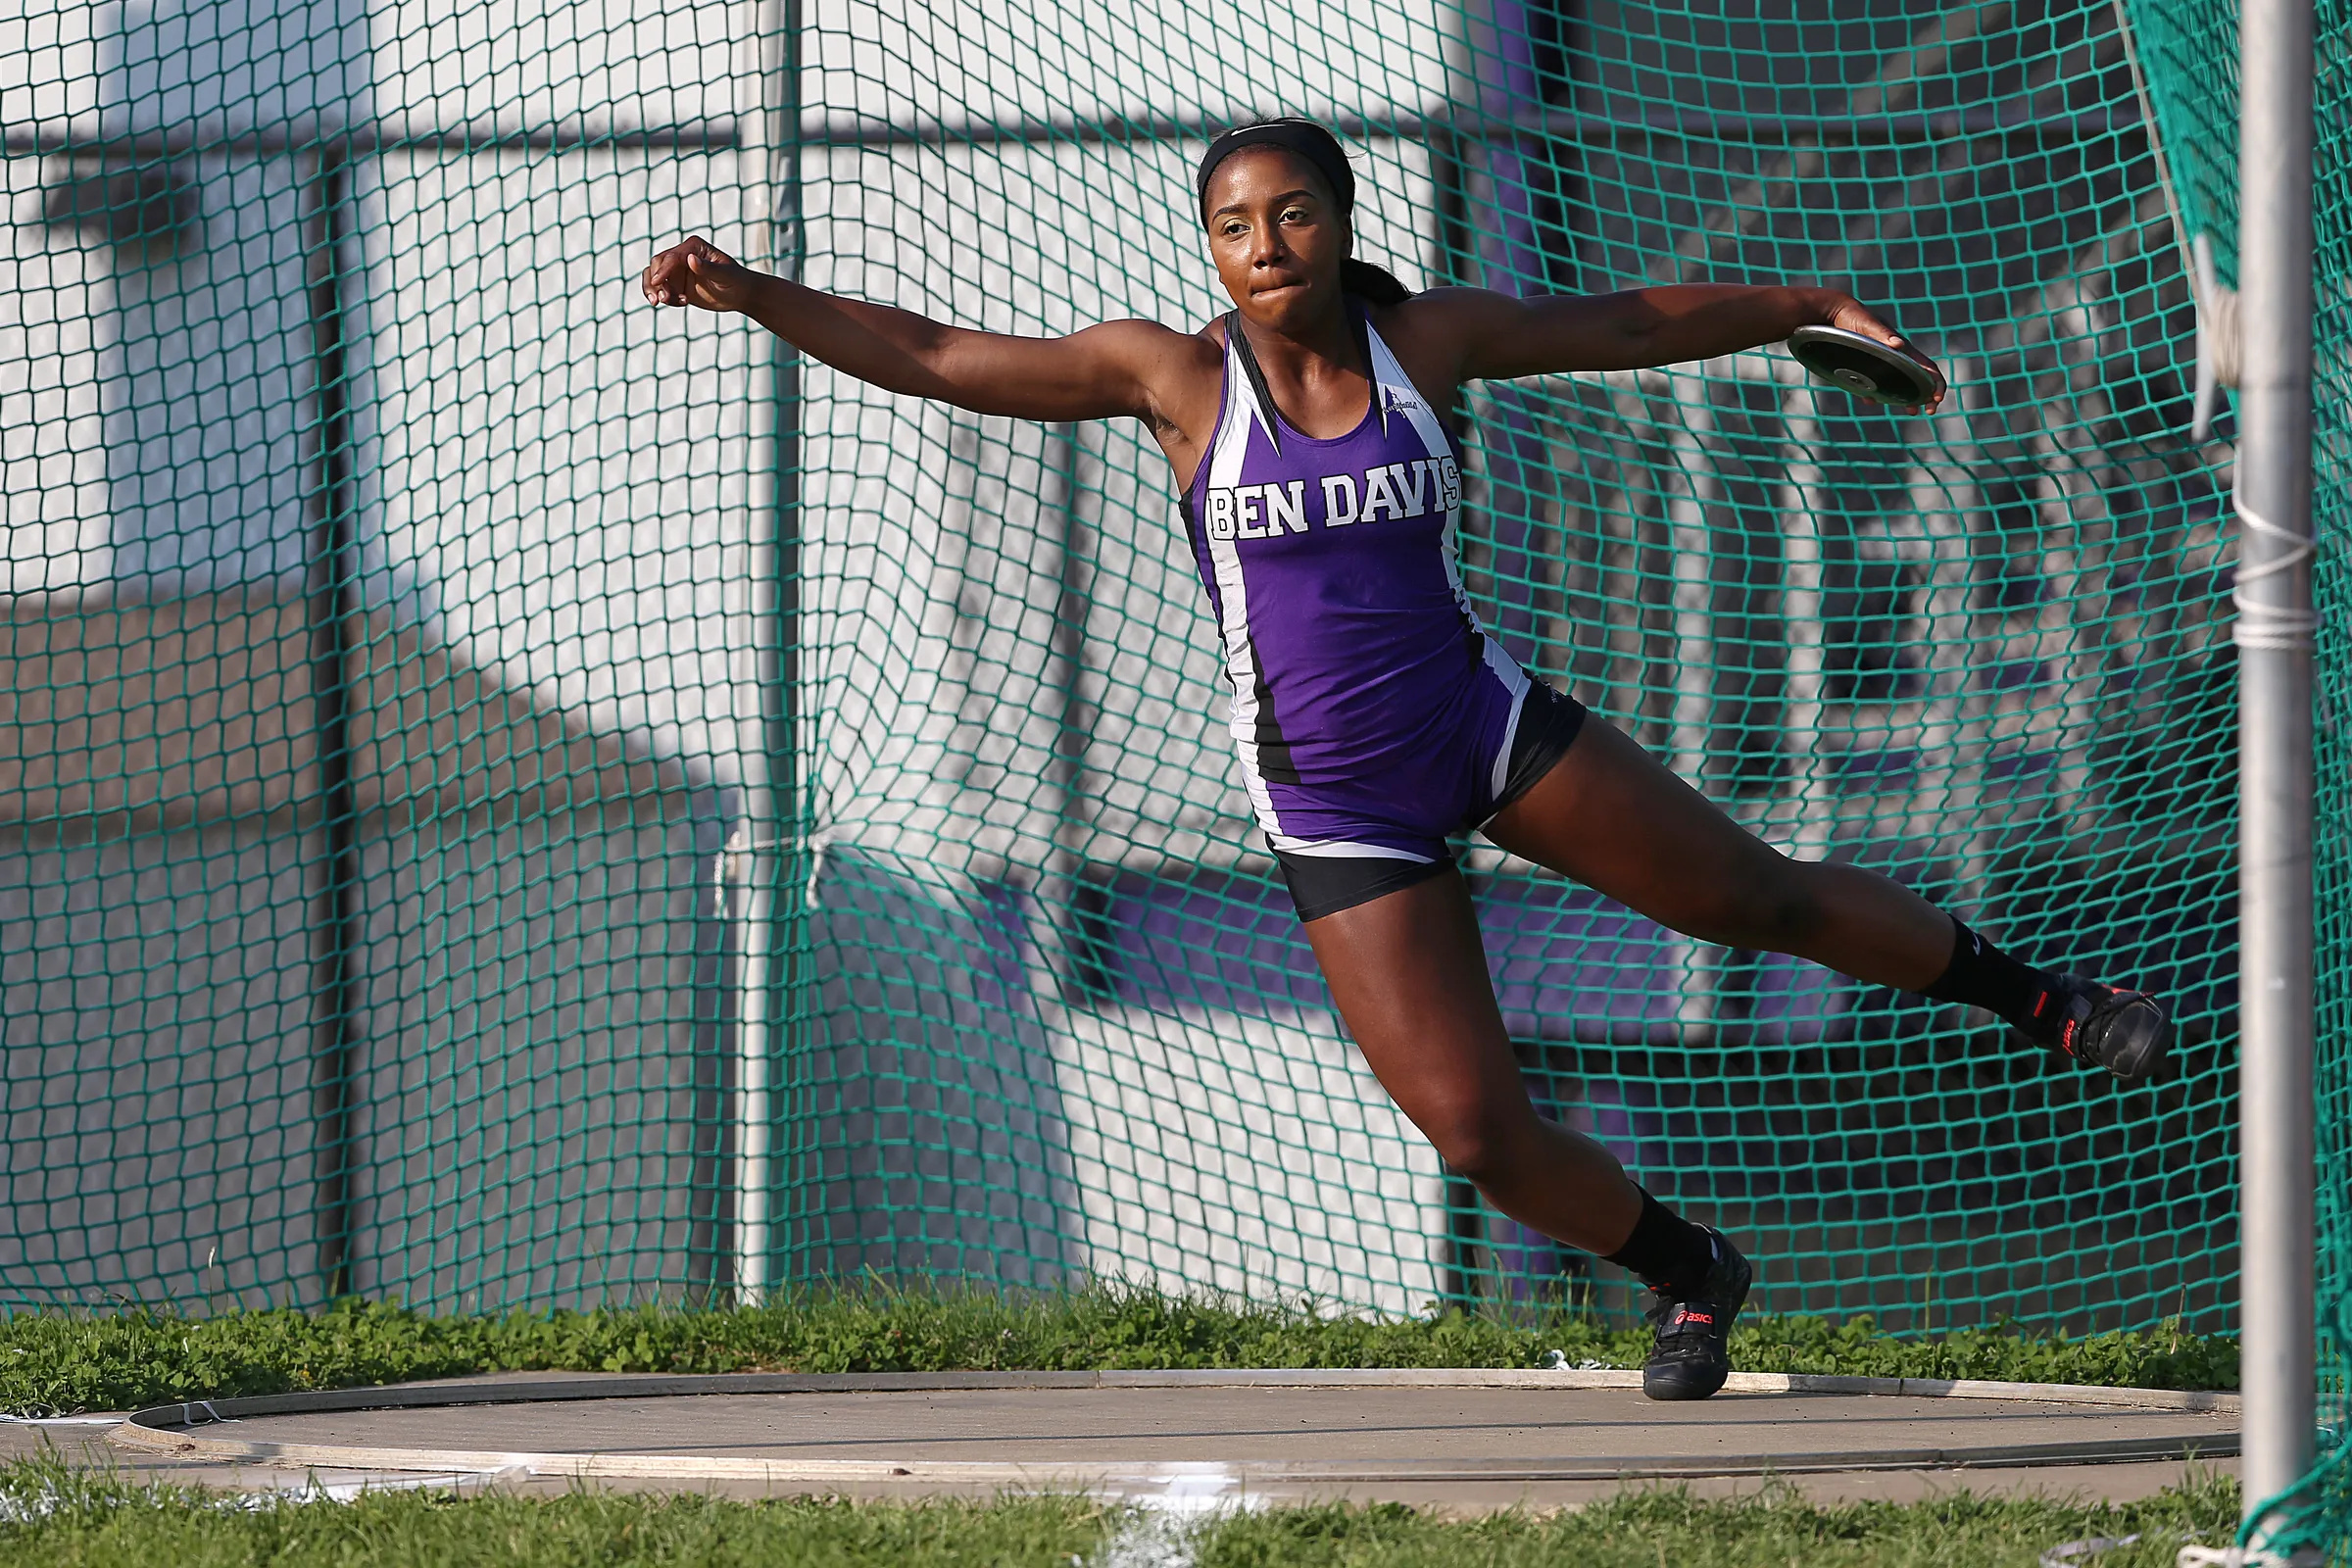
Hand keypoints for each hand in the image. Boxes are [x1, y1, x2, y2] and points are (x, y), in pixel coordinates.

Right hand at [641, 235, 760, 312]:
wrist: (740, 295)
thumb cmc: (736, 280)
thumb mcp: (725, 275)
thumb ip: (707, 268)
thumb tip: (690, 258)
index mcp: (693, 247)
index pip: (672, 257)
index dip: (663, 269)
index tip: (658, 282)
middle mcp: (682, 256)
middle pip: (656, 264)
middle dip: (655, 281)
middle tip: (662, 299)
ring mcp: (677, 271)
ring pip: (653, 276)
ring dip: (653, 290)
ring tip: (661, 302)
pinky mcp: (676, 285)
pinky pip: (661, 290)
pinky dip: (664, 298)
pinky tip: (682, 303)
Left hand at [1820, 292, 1943, 412]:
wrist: (1834, 313)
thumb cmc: (1854, 316)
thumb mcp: (1868, 325)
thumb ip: (1883, 334)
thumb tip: (1899, 344)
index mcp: (1902, 348)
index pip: (1927, 366)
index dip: (1936, 381)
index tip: (1937, 397)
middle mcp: (1896, 356)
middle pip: (1918, 378)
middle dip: (1926, 394)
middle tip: (1929, 410)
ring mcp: (1882, 362)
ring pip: (1900, 383)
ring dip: (1908, 398)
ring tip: (1911, 411)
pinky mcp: (1867, 366)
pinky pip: (1876, 383)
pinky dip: (1877, 394)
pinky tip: (1869, 400)